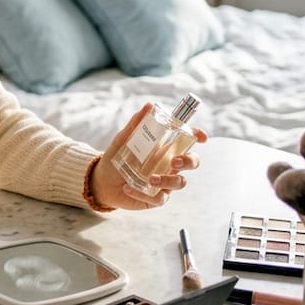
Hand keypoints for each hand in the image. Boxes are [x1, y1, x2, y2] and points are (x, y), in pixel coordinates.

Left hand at [89, 104, 207, 209]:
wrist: (102, 180)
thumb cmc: (118, 157)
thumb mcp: (124, 139)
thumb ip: (137, 123)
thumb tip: (150, 105)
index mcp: (166, 147)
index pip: (188, 140)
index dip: (198, 137)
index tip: (201, 136)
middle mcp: (169, 164)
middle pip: (192, 162)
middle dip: (188, 161)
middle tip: (173, 161)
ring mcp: (165, 182)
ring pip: (180, 183)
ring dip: (167, 181)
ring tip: (150, 179)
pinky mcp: (155, 197)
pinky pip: (159, 199)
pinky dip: (142, 193)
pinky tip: (128, 188)